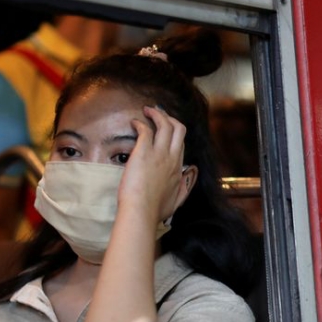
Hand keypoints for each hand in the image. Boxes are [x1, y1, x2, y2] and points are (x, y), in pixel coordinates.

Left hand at [118, 106, 186, 224]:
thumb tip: (188, 176)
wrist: (142, 211)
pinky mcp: (144, 152)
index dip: (174, 134)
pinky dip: (140, 123)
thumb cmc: (156, 210)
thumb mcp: (177, 200)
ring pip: (165, 124)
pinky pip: (145, 129)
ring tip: (147, 110)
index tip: (166, 130)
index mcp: (178, 168)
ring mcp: (159, 154)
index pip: (181, 143)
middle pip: (178, 128)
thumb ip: (185, 187)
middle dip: (169, 117)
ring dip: (157, 114)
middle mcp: (172, 157)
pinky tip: (134, 122)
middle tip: (159, 113)